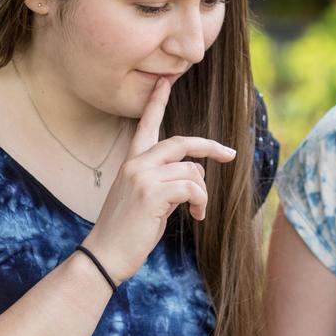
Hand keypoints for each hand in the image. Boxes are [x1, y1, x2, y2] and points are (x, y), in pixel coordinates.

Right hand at [81, 77, 235, 282]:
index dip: (157, 103)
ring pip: (192, 171)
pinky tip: (196, 215)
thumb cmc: (126, 231)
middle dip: (210, 147)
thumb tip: (194, 175)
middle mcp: (136, 164)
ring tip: (197, 211)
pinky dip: (200, 202)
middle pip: (181, 142)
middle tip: (230, 155)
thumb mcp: (145, 199)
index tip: (165, 81)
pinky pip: (192, 188)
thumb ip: (165, 180)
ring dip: (202, 193)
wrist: (105, 255)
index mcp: (132, 163)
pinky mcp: (152, 193)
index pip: (145, 125)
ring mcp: (143, 177)